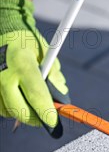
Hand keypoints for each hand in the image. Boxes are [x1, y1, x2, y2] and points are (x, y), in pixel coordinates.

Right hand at [0, 0, 69, 131]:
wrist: (2, 29)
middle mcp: (4, 73)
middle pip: (20, 109)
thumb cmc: (27, 42)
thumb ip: (55, 76)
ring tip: (30, 104)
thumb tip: (61, 97)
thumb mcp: (46, 53)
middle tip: (45, 119)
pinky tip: (17, 99)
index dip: (47, 113)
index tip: (54, 122)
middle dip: (35, 119)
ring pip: (7, 111)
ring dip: (21, 113)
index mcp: (23, 63)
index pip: (37, 95)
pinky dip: (9, 108)